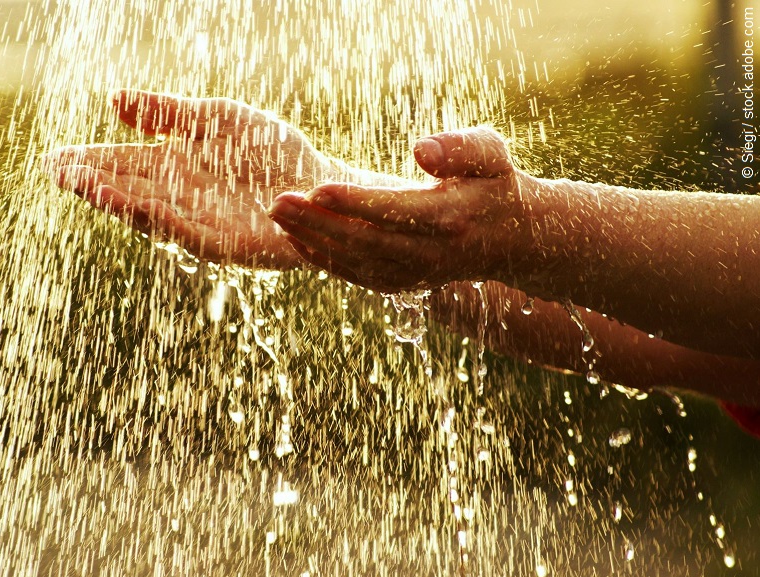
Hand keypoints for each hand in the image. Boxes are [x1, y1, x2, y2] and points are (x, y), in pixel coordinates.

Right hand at [46, 90, 338, 268]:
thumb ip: (170, 112)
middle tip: (54, 169)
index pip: (123, 161)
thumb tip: (113, 99)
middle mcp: (179, 196)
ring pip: (147, 211)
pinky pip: (183, 229)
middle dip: (91, 179)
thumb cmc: (273, 153)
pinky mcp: (221, 242)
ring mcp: (198, 221)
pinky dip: (157, 216)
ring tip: (84, 184)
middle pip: (127, 188)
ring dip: (115, 199)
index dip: (89, 159)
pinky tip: (134, 202)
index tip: (54, 156)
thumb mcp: (219, 119)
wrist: (319, 187)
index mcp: (175, 164)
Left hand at [268, 127, 536, 292]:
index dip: (355, 202)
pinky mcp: (400, 283)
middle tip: (277, 202)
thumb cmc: (493, 183)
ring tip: (276, 214)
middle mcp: (430, 254)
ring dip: (311, 239)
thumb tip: (420, 150)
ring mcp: (414, 274)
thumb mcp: (490, 154)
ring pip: (355, 261)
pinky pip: (354, 274)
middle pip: (366, 240)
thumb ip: (460, 147)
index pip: (395, 211)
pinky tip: (293, 239)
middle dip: (317, 222)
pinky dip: (322, 259)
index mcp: (451, 218)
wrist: (509, 238)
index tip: (317, 188)